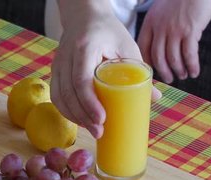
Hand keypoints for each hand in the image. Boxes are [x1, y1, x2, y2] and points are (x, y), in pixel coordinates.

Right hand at [51, 2, 160, 138]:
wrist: (85, 17)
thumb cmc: (108, 32)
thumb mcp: (127, 47)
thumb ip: (139, 71)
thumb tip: (155, 98)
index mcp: (85, 47)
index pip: (81, 79)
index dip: (90, 102)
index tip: (102, 119)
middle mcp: (66, 56)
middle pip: (69, 93)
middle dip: (83, 116)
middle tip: (100, 131)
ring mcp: (58, 64)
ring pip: (59, 97)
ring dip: (75, 117)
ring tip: (92, 129)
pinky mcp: (55, 71)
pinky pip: (56, 96)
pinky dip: (67, 111)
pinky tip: (80, 120)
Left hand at [138, 0, 210, 82]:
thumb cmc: (180, 0)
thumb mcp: (161, 12)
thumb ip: (159, 28)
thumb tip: (163, 49)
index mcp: (150, 23)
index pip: (143, 48)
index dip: (147, 63)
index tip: (151, 72)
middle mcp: (160, 28)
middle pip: (158, 57)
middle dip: (164, 72)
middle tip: (169, 79)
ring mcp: (175, 30)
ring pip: (173, 58)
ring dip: (178, 70)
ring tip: (183, 75)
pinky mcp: (190, 31)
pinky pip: (189, 54)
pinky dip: (191, 66)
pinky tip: (194, 72)